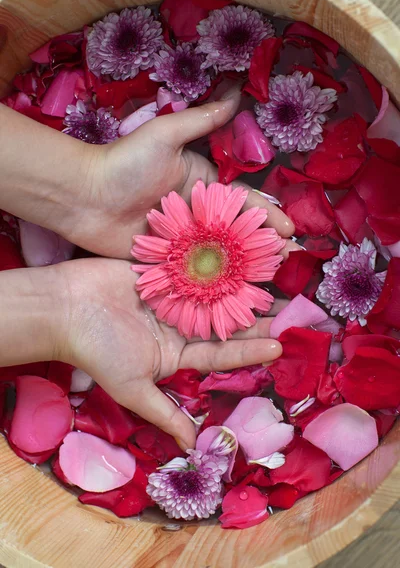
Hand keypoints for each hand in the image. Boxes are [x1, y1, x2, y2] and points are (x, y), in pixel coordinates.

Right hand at [54, 256, 283, 448]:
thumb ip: (163, 413)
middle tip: (290, 311)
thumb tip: (193, 446)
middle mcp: (179, 325)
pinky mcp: (163, 271)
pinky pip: (195, 268)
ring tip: (276, 283)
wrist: (65, 307)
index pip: (222, 354)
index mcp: (175, 353)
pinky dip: (218, 266)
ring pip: (216, 293)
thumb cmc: (97, 350)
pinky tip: (243, 260)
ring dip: (243, 289)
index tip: (281, 345)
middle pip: (225, 322)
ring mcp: (173, 296)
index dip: (250, 351)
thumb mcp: (132, 388)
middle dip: (255, 318)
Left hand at [67, 93, 296, 257]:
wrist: (83, 195)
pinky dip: (213, 279)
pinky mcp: (165, 259)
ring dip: (244, 264)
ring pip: (219, 252)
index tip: (290, 228)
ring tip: (270, 278)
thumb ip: (202, 120)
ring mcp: (181, 238)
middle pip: (236, 230)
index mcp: (202, 184)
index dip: (267, 213)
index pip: (242, 200)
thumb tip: (237, 94)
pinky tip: (235, 290)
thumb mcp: (165, 134)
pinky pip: (193, 270)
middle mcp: (196, 212)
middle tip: (288, 258)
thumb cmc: (124, 163)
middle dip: (262, 243)